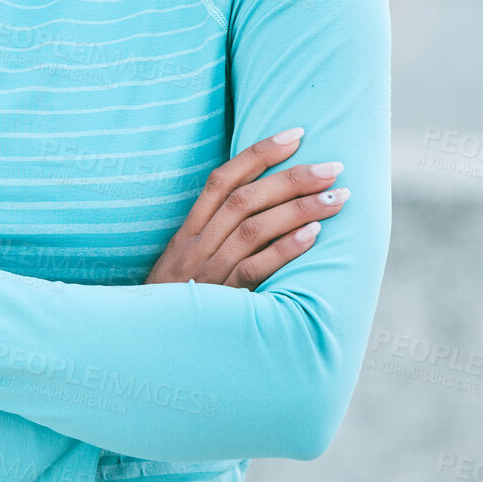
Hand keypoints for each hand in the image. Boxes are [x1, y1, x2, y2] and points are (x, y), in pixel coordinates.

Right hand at [144, 129, 347, 288]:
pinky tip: (314, 235)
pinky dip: (284, 249)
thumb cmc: (175, 306)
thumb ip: (213, 237)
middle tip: (333, 166)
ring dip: (299, 209)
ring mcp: (207, 273)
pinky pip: (254, 269)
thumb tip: (259, 207)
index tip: (296, 134)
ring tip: (337, 197)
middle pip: (244, 199)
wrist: (145, 347)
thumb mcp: (184, 264)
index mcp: (188, 232)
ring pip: (253, 229)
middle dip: (292, 178)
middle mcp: (196, 246)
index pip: (222, 180)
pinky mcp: (221, 301)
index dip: (258, 153)